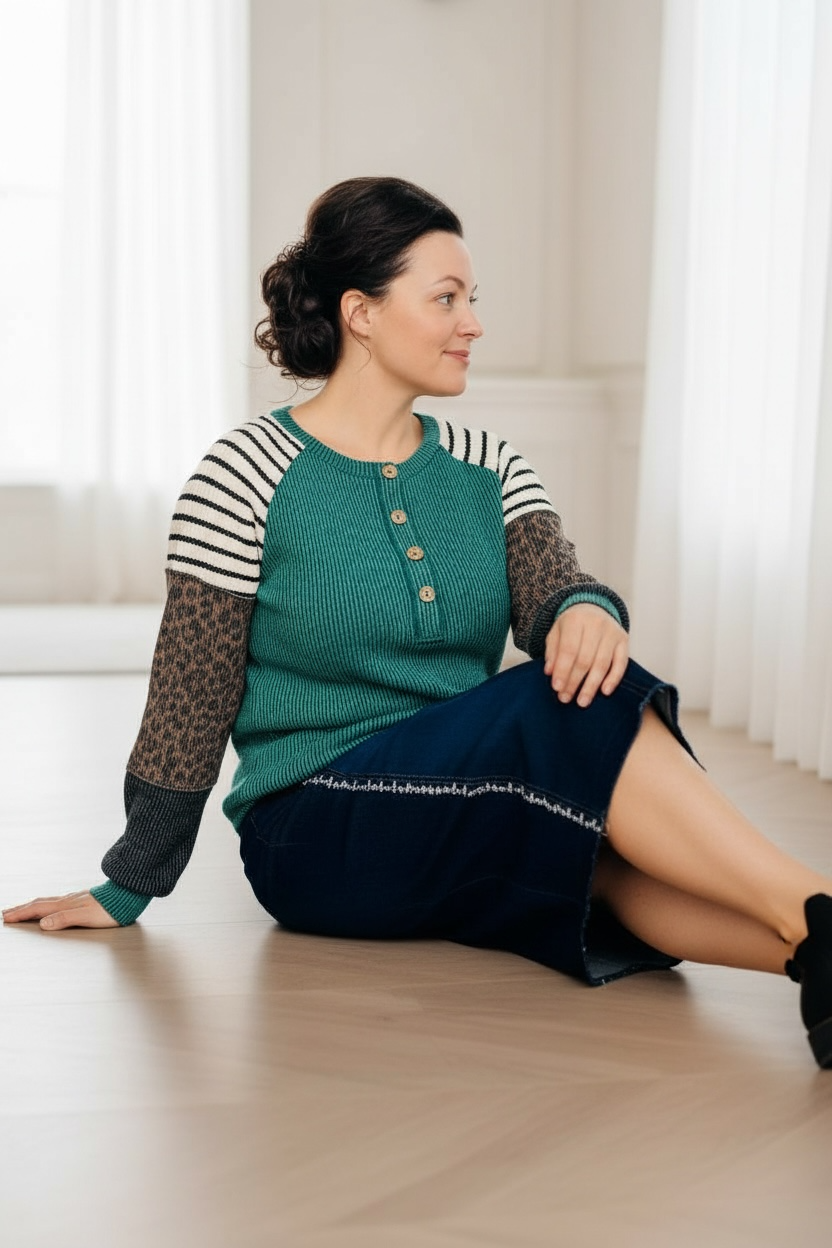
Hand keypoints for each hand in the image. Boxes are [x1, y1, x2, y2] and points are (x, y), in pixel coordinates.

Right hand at [2, 890, 118, 930]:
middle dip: (21, 909)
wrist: (128, 896)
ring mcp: (74, 899)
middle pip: (39, 904)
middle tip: (6, 913)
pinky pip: (57, 902)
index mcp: (65, 904)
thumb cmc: (110, 909)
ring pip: (47, 901)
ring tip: (22, 909)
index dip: (20, 914)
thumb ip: (64, 919)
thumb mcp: (86, 917)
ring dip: (31, 906)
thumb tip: (43, 924)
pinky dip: (46, 905)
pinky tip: (50, 907)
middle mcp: (67, 900)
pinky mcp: (82, 900)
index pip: (37, 909)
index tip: (5, 918)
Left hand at [543, 604, 628, 707]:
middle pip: (585, 659)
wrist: (593, 608)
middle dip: (574, 682)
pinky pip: (621, 663)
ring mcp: (612, 632)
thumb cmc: (571, 625)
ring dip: (591, 686)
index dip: (563, 670)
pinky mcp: (624, 640)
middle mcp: (596, 624)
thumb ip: (552, 651)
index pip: (569, 649)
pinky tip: (604, 692)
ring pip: (602, 664)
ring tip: (582, 701)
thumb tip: (550, 672)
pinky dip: (614, 679)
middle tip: (565, 698)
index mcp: (576, 620)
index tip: (557, 687)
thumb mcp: (556, 632)